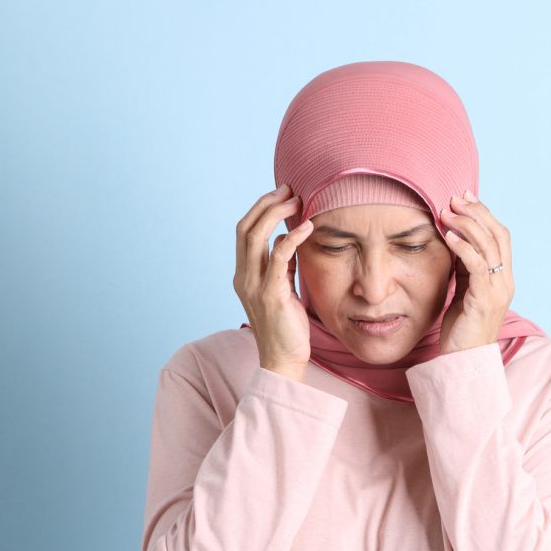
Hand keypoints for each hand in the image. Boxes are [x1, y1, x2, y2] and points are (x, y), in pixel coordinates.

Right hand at [234, 184, 313, 376]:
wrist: (283, 360)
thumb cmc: (287, 326)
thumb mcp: (282, 289)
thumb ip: (282, 266)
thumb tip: (289, 238)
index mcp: (243, 275)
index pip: (243, 232)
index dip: (260, 209)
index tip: (281, 194)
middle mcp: (243, 278)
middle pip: (245, 228)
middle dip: (266, 204)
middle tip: (289, 190)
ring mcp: (253, 286)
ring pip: (256, 237)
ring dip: (276, 213)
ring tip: (297, 201)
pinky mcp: (271, 294)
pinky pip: (279, 256)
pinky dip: (292, 237)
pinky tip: (307, 226)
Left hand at [437, 190, 514, 354]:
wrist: (464, 363)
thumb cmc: (461, 330)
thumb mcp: (463, 291)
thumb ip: (464, 268)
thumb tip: (453, 239)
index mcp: (503, 278)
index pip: (500, 236)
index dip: (484, 214)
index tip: (464, 197)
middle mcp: (506, 281)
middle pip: (498, 234)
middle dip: (477, 212)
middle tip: (455, 198)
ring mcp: (498, 290)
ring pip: (489, 245)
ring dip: (467, 225)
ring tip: (446, 213)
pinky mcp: (485, 299)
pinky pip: (478, 265)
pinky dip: (464, 247)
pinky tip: (448, 236)